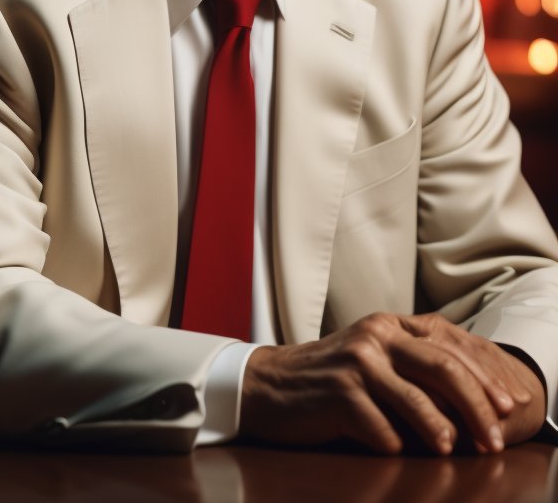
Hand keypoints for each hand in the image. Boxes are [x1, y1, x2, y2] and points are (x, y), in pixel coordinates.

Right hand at [239, 312, 544, 454]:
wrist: (268, 385)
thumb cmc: (328, 376)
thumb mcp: (371, 356)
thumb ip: (411, 364)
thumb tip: (468, 402)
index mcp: (388, 324)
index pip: (449, 347)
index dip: (484, 378)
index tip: (507, 406)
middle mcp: (375, 337)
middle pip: (443, 369)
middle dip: (477, 407)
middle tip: (493, 438)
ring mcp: (356, 365)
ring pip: (416, 400)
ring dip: (441, 431)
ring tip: (452, 449)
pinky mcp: (338, 395)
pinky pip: (380, 428)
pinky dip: (394, 444)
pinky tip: (397, 451)